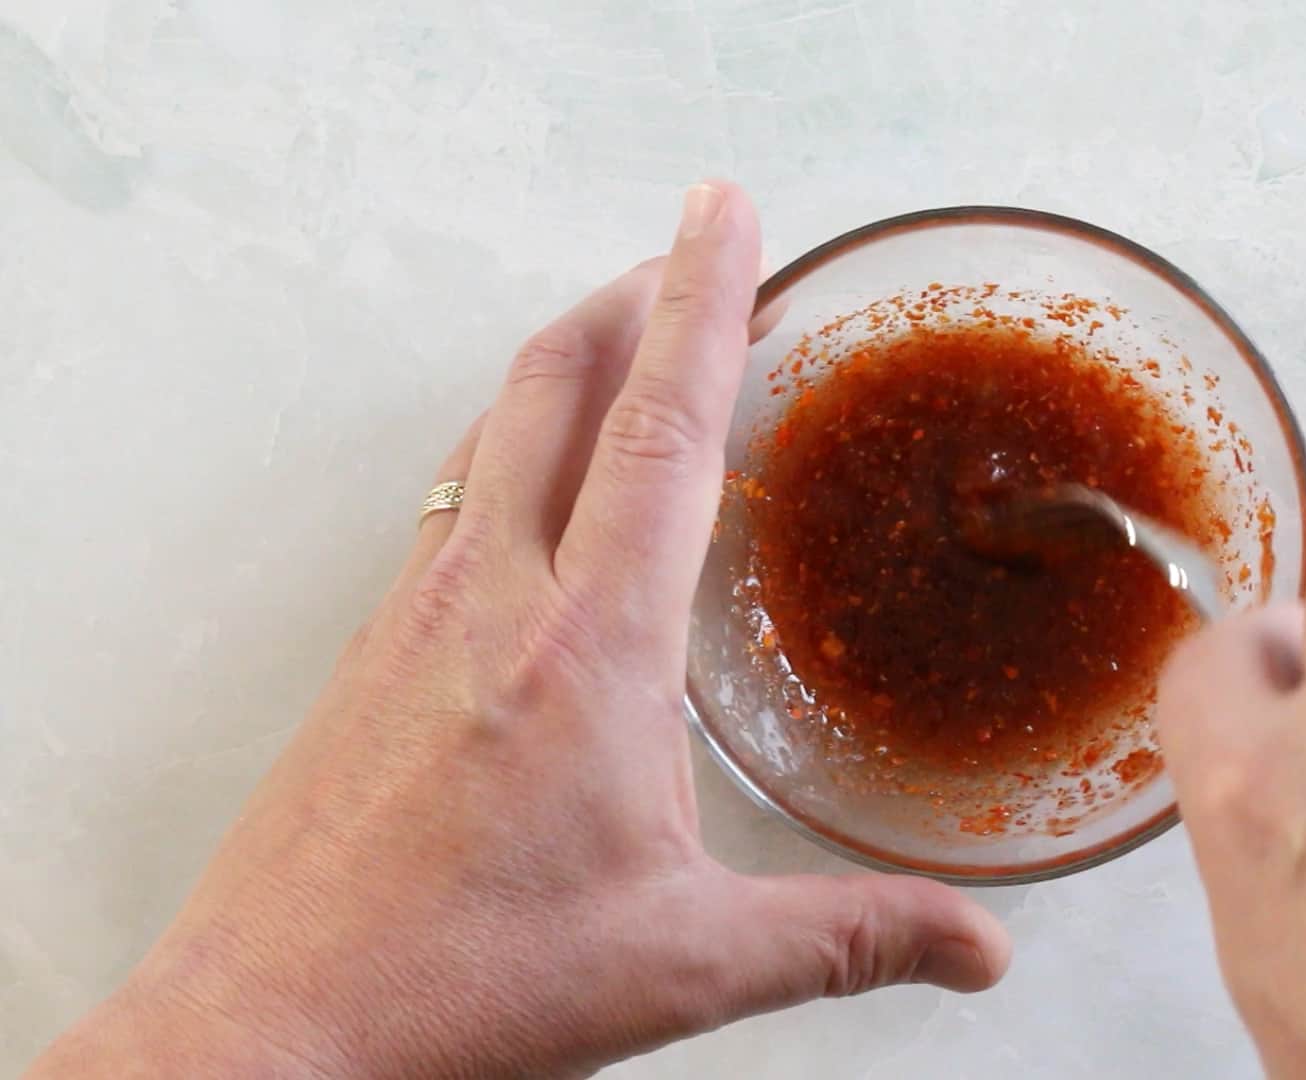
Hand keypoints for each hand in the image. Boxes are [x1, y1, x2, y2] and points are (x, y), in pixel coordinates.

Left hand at [29, 182, 1009, 1078]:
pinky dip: (512, 448)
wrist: (271, 1024)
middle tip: (692, 250)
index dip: (703, 302)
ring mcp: (417, 615)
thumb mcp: (683, 961)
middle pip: (556, 381)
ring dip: (566, 361)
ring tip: (627, 345)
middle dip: (633, 294)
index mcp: (589, 648)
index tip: (725, 214)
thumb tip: (974, 946)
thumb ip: (845, 936)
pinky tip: (534, 495)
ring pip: (493, 430)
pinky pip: (453, 500)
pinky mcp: (373, 652)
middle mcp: (493, 599)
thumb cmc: (460, 983)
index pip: (661, 430)